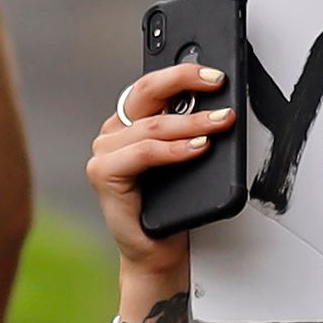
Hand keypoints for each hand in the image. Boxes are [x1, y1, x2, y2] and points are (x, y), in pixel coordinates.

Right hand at [89, 61, 232, 284]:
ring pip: (152, 126)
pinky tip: (197, 148)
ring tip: (219, 123)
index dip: (183, 73)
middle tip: (216, 83)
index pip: (154, 84)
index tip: (214, 73)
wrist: (159, 250)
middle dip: (185, 82)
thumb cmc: (173, 206)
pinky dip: (173, 150)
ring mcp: (105, 152)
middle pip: (147, 92)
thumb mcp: (187, 157)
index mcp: (130, 122)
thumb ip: (191, 129)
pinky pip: (144, 153)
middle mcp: (114, 132)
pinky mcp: (103, 174)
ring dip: (191, 122)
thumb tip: (220, 105)